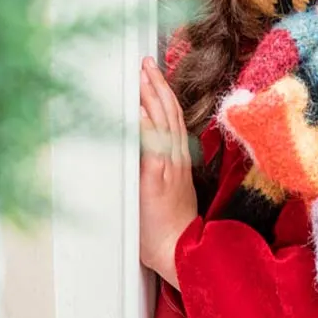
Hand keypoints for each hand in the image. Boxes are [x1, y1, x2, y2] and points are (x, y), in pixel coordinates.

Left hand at [138, 55, 197, 289]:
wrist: (180, 253)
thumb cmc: (171, 229)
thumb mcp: (167, 191)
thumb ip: (159, 169)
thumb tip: (141, 153)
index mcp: (179, 161)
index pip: (173, 119)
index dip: (164, 94)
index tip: (154, 75)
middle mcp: (176, 159)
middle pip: (168, 113)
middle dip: (157, 85)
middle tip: (146, 64)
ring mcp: (167, 167)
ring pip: (162, 122)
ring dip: (151, 95)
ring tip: (142, 74)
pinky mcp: (156, 179)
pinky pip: (151, 145)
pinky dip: (145, 124)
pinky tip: (137, 109)